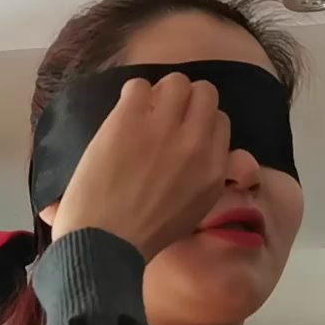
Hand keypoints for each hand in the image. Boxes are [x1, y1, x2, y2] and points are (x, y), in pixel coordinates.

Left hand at [48, 71, 230, 259]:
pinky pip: (138, 85)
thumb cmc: (143, 237)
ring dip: (159, 94)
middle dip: (186, 101)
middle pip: (205, 93)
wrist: (103, 243)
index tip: (182, 134)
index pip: (221, 121)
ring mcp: (163, 128)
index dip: (199, 123)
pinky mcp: (130, 119)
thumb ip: (206, 178)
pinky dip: (131, 97)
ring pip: (176, 82)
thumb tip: (204, 151)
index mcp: (214, 170)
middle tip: (164, 117)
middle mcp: (196, 144)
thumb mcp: (194, 212)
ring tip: (142, 114)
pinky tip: (122, 118)